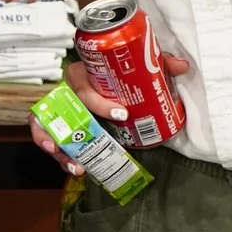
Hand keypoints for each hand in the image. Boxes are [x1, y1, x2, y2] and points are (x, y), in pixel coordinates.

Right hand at [25, 53, 191, 175]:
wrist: (104, 74)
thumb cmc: (117, 70)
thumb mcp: (136, 64)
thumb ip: (158, 63)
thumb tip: (183, 66)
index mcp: (81, 74)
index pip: (83, 87)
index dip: (99, 102)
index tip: (122, 114)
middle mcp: (67, 93)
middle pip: (56, 110)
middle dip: (64, 129)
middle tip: (82, 142)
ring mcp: (63, 112)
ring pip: (48, 128)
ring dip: (59, 148)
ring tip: (76, 165)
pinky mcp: (66, 128)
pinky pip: (54, 141)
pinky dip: (62, 156)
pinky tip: (76, 168)